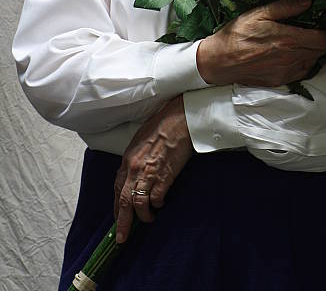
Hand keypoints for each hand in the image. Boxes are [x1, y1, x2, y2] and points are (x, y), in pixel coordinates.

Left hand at [114, 94, 192, 242]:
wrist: (179, 118)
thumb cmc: (162, 125)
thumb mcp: (141, 141)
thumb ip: (135, 159)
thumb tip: (133, 175)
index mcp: (128, 159)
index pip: (116, 188)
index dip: (116, 206)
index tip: (118, 218)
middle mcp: (134, 167)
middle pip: (124, 201)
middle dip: (123, 223)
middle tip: (122, 238)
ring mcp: (149, 172)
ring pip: (139, 203)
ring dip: (144, 216)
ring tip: (149, 218)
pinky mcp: (164, 175)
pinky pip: (156, 198)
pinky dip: (158, 204)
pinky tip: (161, 203)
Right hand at [196, 0, 325, 86]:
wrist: (219, 61)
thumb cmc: (237, 34)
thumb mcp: (259, 13)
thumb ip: (285, 7)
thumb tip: (307, 2)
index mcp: (287, 39)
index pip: (323, 39)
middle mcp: (290, 57)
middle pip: (321, 51)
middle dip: (325, 40)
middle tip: (321, 30)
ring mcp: (286, 71)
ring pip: (313, 62)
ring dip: (315, 52)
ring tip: (308, 41)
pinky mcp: (280, 80)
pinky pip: (302, 72)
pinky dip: (305, 63)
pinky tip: (297, 54)